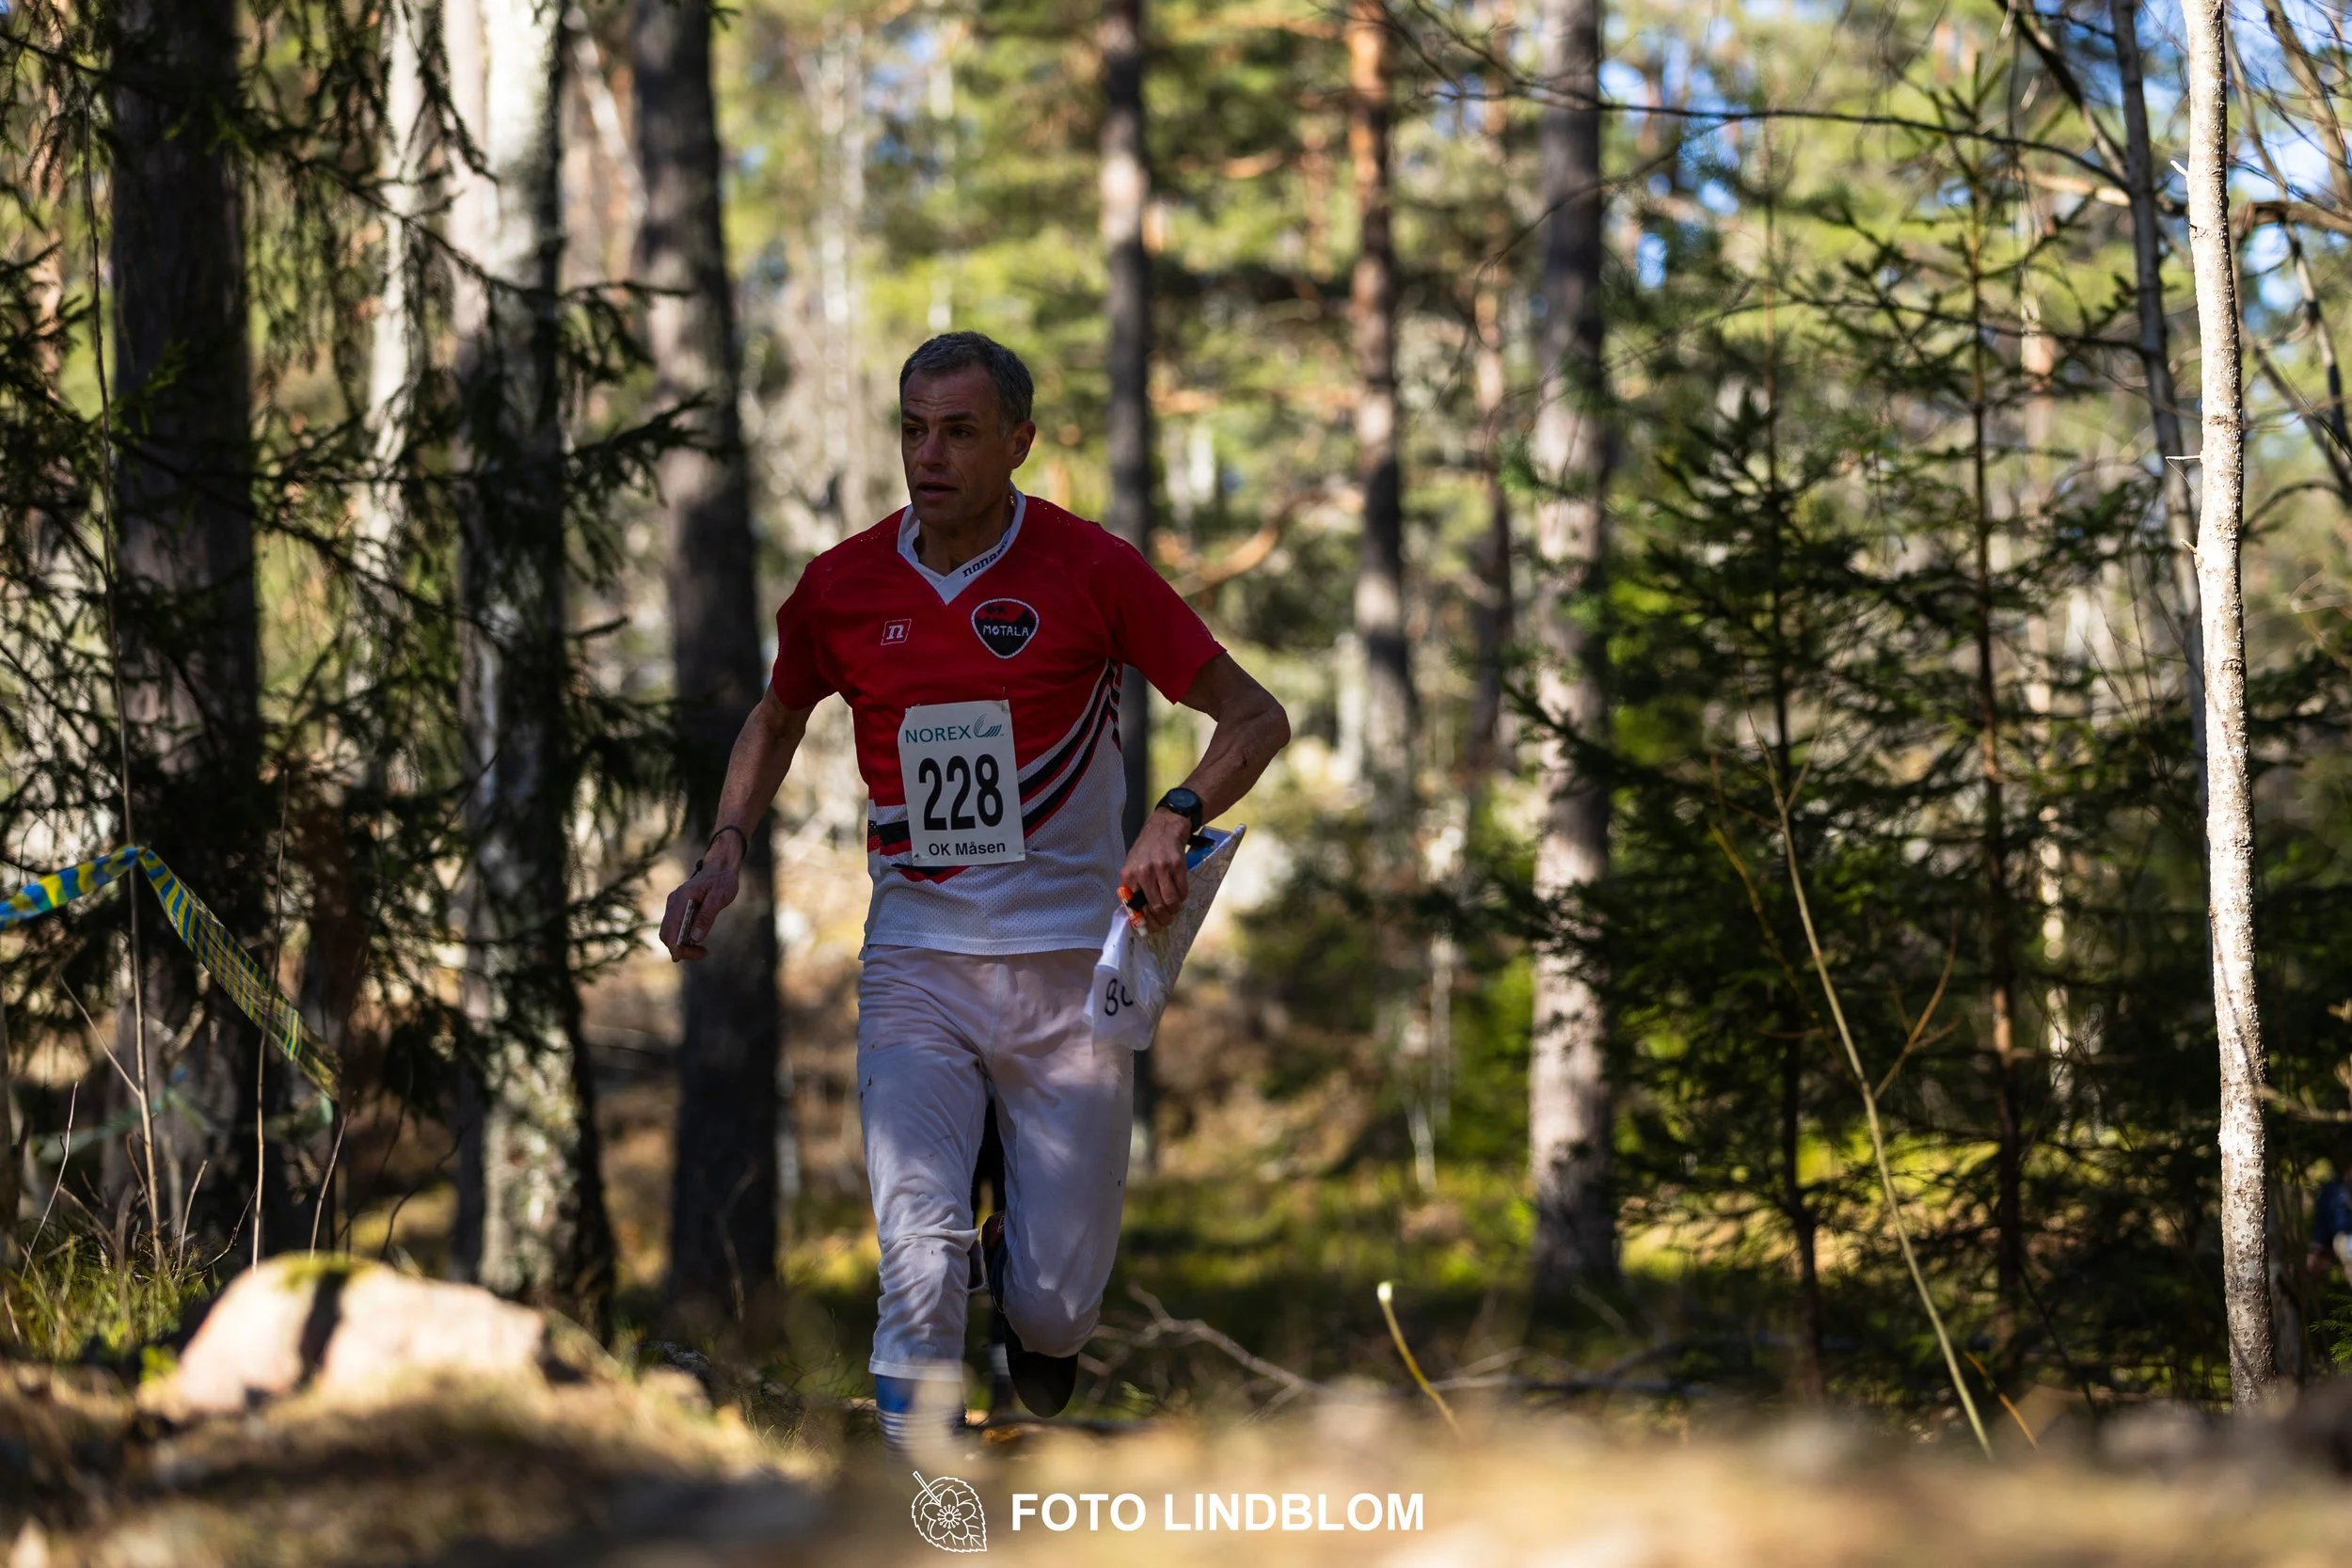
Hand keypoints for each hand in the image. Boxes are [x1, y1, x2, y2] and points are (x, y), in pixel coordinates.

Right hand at [660, 832, 745, 960]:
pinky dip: (682, 938)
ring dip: (681, 945)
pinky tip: (697, 939)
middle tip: (702, 952)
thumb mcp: (719, 897)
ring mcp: (673, 905)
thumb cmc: (722, 881)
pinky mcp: (677, 908)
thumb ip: (707, 916)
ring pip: (669, 932)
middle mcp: (673, 903)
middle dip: (681, 949)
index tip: (698, 953)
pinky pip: (674, 927)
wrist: (719, 867)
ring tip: (702, 949)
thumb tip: (696, 937)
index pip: (671, 931)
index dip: (679, 948)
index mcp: (681, 899)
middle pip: (667, 934)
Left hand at [1118, 808, 1192, 930]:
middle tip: (1165, 922)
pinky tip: (1179, 894)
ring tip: (1173, 909)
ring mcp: (1162, 868)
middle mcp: (1144, 872)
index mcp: (1129, 874)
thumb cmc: (1146, 849)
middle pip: (1156, 907)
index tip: (1150, 927)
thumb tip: (1137, 914)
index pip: (1136, 906)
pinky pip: (1182, 891)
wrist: (1164, 827)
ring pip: (1171, 901)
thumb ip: (1133, 887)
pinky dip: (1182, 897)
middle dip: (1162, 920)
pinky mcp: (1178, 866)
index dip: (1144, 920)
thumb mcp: (1132, 865)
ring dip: (1174, 910)